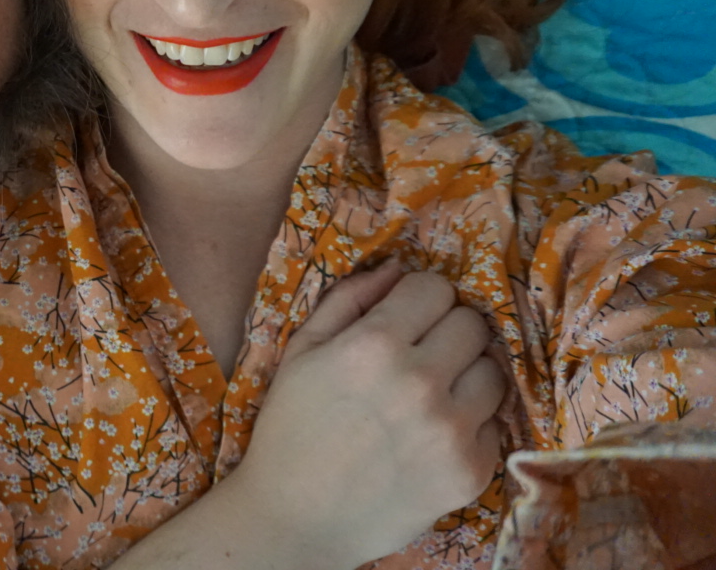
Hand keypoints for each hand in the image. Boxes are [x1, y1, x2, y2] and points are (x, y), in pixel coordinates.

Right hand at [224, 264, 505, 568]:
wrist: (296, 517)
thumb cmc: (291, 427)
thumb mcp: (302, 349)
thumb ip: (349, 298)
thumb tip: (400, 267)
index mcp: (373, 345)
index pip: (436, 288)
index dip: (418, 299)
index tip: (405, 317)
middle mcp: (420, 382)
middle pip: (473, 324)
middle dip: (447, 331)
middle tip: (420, 355)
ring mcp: (451, 430)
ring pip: (494, 372)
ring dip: (466, 376)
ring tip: (430, 396)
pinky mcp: (471, 472)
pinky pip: (494, 424)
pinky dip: (468, 424)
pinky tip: (430, 436)